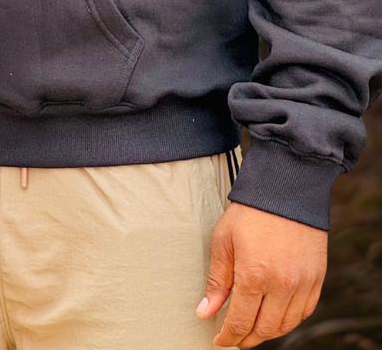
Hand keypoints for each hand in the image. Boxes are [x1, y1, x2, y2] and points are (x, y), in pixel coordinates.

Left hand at [196, 201, 326, 345]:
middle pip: (264, 329)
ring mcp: (302, 283)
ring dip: (268, 332)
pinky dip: (290, 321)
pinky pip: (305, 312)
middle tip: (235, 338)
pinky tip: (277, 317)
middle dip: (247, 338)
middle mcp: (282, 285)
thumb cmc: (249, 212)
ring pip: (286, 325)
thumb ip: (216, 280)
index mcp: (254, 276)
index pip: (240, 321)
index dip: (228, 336)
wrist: (286, 189)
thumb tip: (205, 311)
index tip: (219, 340)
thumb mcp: (223, 240)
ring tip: (253, 330)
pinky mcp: (317, 278)